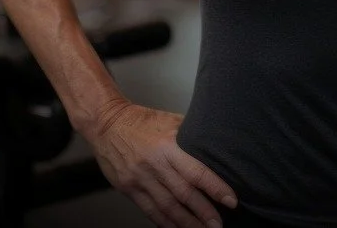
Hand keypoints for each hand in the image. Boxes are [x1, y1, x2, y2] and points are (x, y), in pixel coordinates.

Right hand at [89, 101, 237, 227]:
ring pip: (167, 208)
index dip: (215, 188)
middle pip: (183, 194)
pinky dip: (164, 223)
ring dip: (186, 223)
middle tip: (218, 225)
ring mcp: (140, 180)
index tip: (230, 200)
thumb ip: (189, 134)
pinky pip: (149, 211)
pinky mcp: (128, 189)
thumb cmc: (141, 120)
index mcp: (167, 146)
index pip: (196, 172)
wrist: (106, 123)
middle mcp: (154, 165)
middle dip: (203, 212)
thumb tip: (212, 144)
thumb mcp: (169, 120)